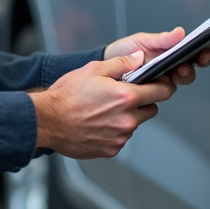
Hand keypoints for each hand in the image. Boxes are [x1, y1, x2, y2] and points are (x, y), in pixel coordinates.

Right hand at [29, 52, 174, 158]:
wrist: (47, 120)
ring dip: (127, 117)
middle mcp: (127, 119)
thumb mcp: (94, 69)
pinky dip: (115, 131)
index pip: (162, 92)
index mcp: (126, 97)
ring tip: (104, 110)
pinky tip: (98, 123)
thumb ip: (122, 63)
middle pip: (152, 109)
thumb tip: (140, 59)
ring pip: (135, 124)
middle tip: (123, 96)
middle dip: (143, 101)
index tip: (159, 84)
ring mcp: (120, 137)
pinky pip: (122, 138)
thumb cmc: (67, 95)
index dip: (162, 85)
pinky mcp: (112, 149)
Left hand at [103, 28, 209, 85]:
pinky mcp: (151, 93)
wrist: (106, 65)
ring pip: (177, 84)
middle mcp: (170, 68)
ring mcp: (162, 81)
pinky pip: (161, 94)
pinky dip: (160, 89)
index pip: (194, 54)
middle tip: (184, 66)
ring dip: (177, 79)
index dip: (204, 54)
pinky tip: (156, 82)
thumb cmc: (125, 51)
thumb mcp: (142, 40)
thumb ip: (161, 39)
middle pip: (189, 71)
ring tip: (172, 73)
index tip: (204, 52)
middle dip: (190, 69)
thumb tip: (180, 32)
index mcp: (171, 53)